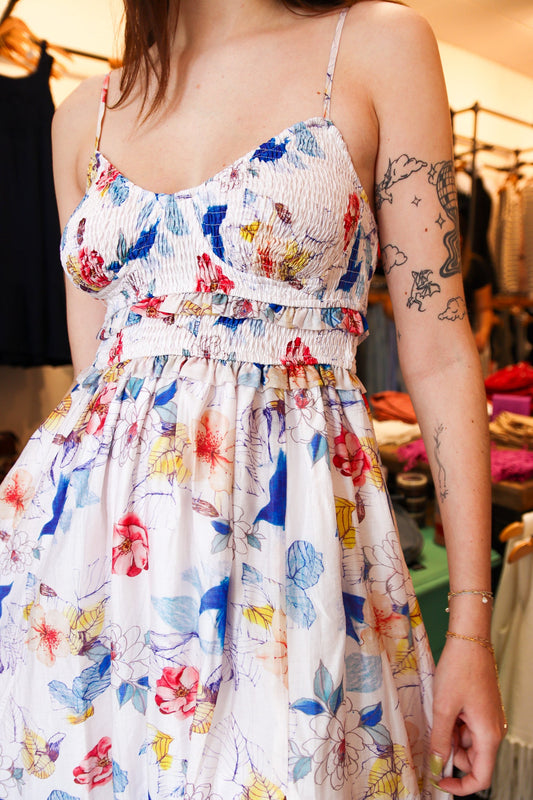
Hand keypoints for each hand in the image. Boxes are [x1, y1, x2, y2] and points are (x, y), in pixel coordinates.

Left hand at [429, 636, 505, 795]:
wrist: (469, 639)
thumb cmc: (459, 670)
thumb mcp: (444, 707)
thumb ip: (441, 739)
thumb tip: (437, 764)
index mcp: (489, 735)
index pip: (481, 777)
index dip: (460, 786)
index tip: (439, 780)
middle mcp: (493, 730)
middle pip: (473, 759)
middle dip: (451, 753)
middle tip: (434, 732)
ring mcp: (488, 719)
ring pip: (467, 742)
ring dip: (450, 735)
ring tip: (439, 711)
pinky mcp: (482, 708)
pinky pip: (467, 726)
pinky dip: (453, 723)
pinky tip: (443, 705)